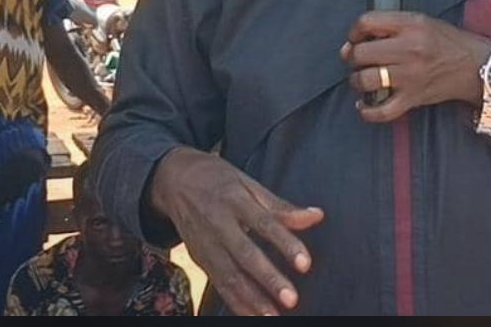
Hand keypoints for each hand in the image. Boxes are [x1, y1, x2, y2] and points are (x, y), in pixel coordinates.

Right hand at [150, 148, 323, 314]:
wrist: (173, 179)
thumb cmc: (218, 178)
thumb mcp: (248, 183)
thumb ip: (281, 205)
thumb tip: (317, 216)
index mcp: (235, 199)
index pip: (264, 223)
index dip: (285, 243)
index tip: (305, 263)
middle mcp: (219, 223)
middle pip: (245, 254)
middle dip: (268, 279)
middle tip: (291, 299)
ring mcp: (206, 243)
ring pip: (229, 275)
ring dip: (252, 299)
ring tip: (273, 316)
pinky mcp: (199, 258)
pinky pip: (218, 283)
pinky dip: (235, 302)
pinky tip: (253, 315)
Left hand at [342, 11, 490, 123]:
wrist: (476, 66)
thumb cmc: (447, 41)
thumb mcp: (421, 21)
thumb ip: (390, 25)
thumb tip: (354, 42)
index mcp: (410, 25)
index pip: (366, 22)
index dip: (354, 31)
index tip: (356, 38)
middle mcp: (409, 49)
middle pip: (361, 53)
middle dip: (352, 57)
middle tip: (357, 59)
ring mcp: (410, 76)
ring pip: (366, 80)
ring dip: (357, 80)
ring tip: (362, 78)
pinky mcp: (414, 98)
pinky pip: (382, 111)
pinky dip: (367, 111)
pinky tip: (363, 105)